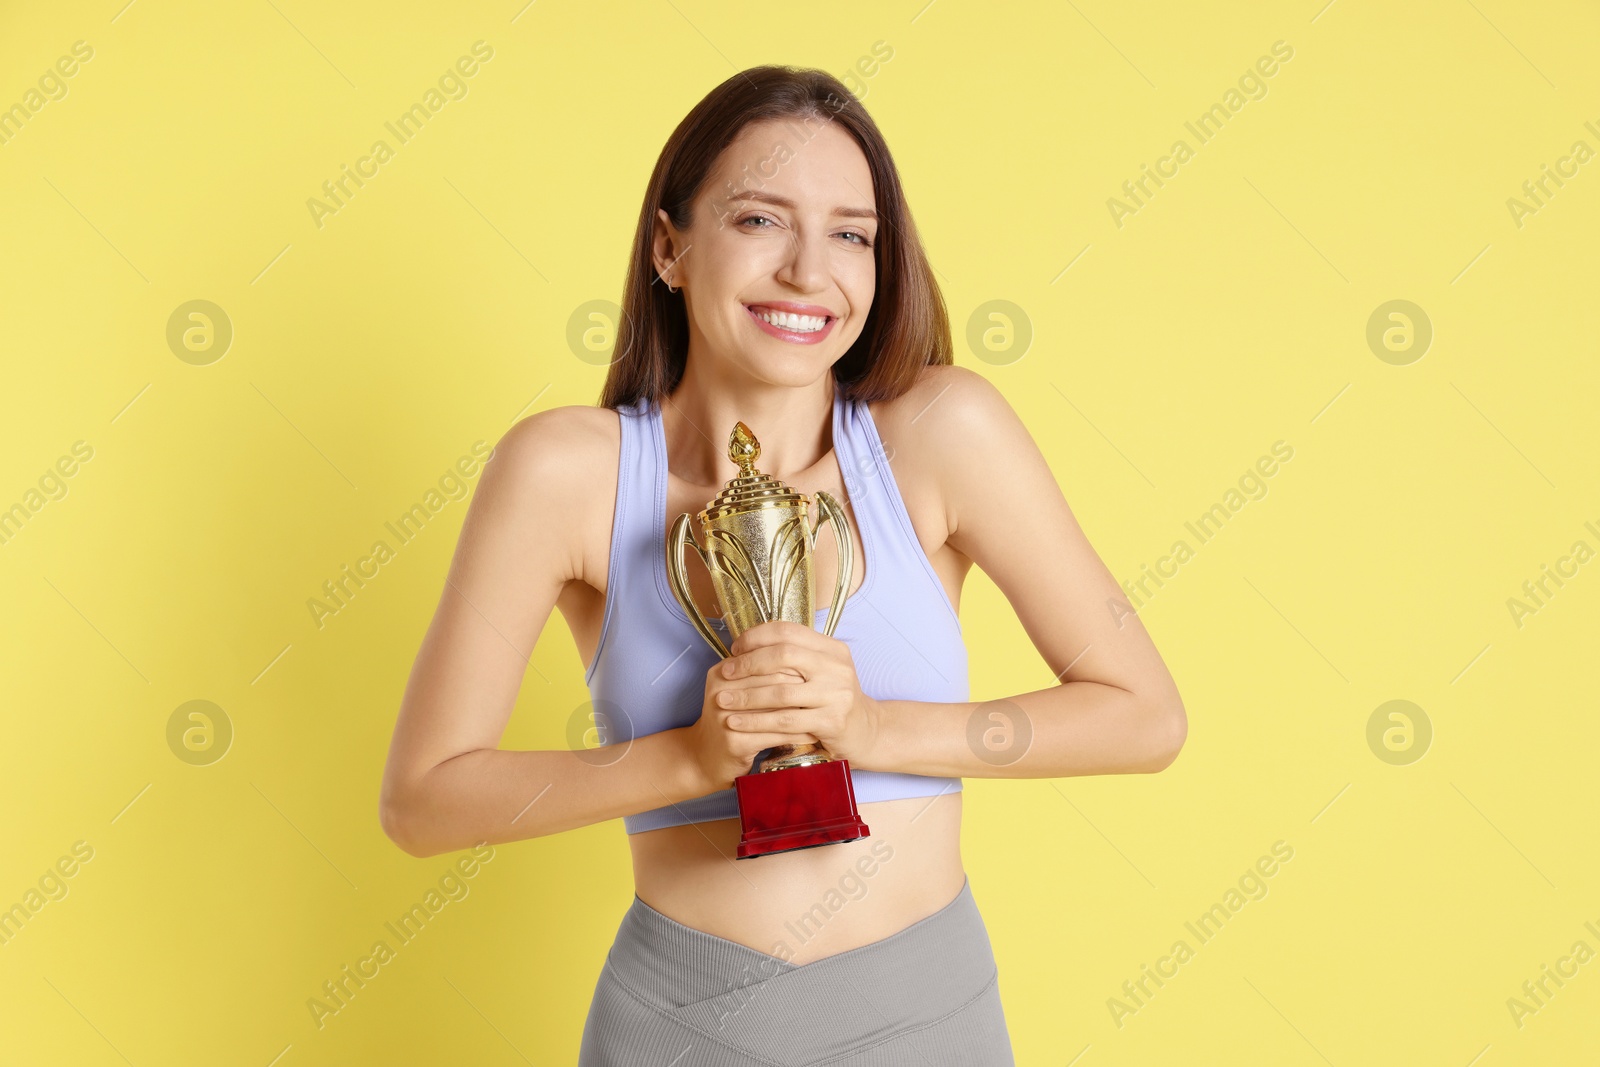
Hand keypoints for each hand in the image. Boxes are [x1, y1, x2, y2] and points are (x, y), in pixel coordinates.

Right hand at [683, 650, 817, 791]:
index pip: (768, 659)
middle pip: (773, 681)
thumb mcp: (741, 691)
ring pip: (776, 707)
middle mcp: (721, 690)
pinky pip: (775, 733)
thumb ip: (763, 672)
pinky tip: (814, 734)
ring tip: (825, 710)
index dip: (796, 665)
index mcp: (723, 671)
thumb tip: (805, 656)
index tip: (819, 671)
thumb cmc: (732, 721)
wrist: (704, 759)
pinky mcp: (734, 740)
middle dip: (803, 687)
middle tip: (828, 690)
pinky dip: (797, 734)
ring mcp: (725, 715)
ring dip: (805, 711)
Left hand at [715, 619, 882, 767]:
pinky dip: (756, 722)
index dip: (757, 637)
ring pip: (781, 691)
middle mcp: (837, 666)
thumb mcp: (821, 670)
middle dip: (748, 664)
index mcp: (832, 648)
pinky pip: (785, 721)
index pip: (788, 631)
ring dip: (746, 696)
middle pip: (783, 655)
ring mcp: (837, 694)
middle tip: (725, 672)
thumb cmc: (832, 699)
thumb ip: (794, 656)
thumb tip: (747, 645)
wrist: (865, 732)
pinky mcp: (832, 721)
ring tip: (722, 699)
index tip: (735, 648)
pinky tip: (736, 723)